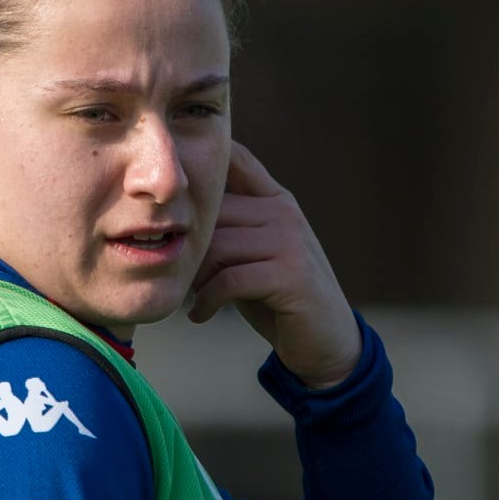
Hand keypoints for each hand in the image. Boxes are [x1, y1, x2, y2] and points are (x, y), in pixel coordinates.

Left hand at [189, 142, 362, 388]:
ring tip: (195, 297)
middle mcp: (284, 213)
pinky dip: (207, 301)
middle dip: (190, 247)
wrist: (326, 341)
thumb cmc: (276, 296)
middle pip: (213, 212)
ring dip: (197, 277)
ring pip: (217, 246)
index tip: (174, 186)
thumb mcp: (252, 253)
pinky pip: (229, 280)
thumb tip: (172, 212)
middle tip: (181, 276)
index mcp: (276, 200)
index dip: (205, 159)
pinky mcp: (291, 275)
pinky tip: (201, 314)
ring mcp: (290, 241)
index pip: (238, 159)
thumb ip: (227, 228)